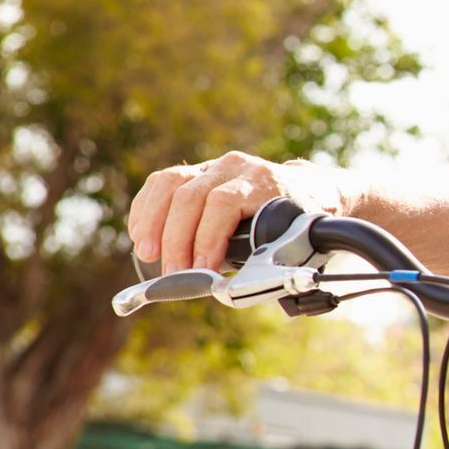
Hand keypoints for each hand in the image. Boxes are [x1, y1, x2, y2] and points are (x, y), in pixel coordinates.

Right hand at [128, 151, 347, 272]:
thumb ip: (275, 256)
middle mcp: (237, 167)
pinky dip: (147, 208)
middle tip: (172, 272)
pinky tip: (140, 233)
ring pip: (171, 183)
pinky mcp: (196, 170)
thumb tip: (249, 283)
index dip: (207, 237)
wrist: (307, 188)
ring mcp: (214, 165)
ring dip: (154, 222)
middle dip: (177, 238)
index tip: (201, 268)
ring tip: (148, 254)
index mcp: (264, 181)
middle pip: (192, 195)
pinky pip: (162, 182)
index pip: (224, 203)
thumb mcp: (299, 236)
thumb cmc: (302, 220)